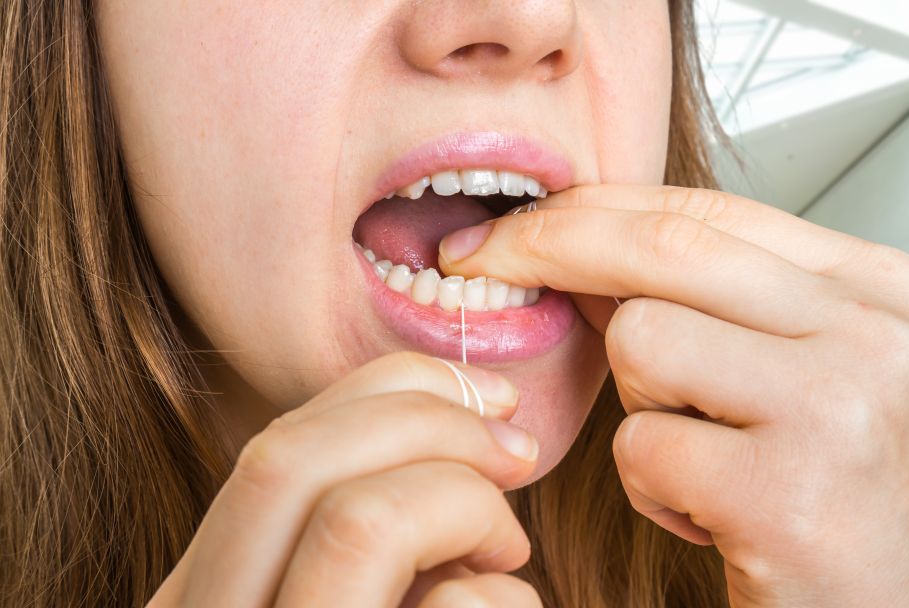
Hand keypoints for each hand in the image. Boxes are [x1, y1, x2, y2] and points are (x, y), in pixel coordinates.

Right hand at [147, 351, 542, 607]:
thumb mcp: (357, 585)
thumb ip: (366, 518)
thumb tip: (460, 420)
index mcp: (206, 592)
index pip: (271, 447)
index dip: (387, 392)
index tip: (482, 396)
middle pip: (287, 456)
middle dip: (424, 418)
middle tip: (515, 443)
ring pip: (357, 518)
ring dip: (463, 503)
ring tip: (508, 549)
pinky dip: (500, 599)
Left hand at [439, 184, 908, 605]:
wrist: (902, 607)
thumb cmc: (849, 501)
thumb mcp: (800, 374)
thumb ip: (708, 307)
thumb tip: (581, 254)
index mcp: (876, 291)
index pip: (708, 210)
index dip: (593, 209)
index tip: (515, 223)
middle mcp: (871, 332)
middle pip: (662, 245)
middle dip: (544, 243)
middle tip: (475, 260)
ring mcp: (835, 406)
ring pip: (640, 340)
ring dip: (639, 406)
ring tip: (701, 460)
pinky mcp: (786, 493)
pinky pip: (640, 445)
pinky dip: (651, 488)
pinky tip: (714, 520)